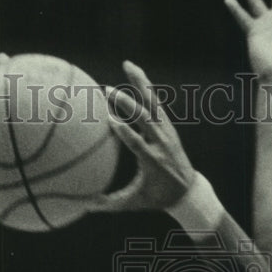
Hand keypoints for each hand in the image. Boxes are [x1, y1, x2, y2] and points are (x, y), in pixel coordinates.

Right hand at [89, 60, 198, 213]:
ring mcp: (167, 132)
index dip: (124, 130)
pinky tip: (134, 71)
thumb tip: (84, 206)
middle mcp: (161, 143)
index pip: (138, 143)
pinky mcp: (168, 126)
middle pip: (145, 119)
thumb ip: (111, 204)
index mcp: (153, 161)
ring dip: (140, 83)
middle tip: (108, 91)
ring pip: (153, 104)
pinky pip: (157, 103)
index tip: (109, 118)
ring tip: (127, 64)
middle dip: (127, 104)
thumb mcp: (135, 202)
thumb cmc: (157, 198)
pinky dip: (146, 87)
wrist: (188, 191)